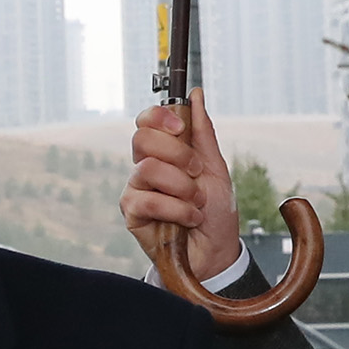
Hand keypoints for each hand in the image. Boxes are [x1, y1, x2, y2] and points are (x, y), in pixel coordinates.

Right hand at [120, 96, 240, 279]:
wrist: (216, 253)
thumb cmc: (215, 213)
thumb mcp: (216, 168)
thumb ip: (202, 133)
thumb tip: (195, 96)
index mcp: (164, 153)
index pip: (146, 122)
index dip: (159, 117)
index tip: (180, 128)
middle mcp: (145, 168)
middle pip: (141, 139)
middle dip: (177, 153)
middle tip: (197, 172)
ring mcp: (136, 190)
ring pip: (147, 169)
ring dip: (182, 187)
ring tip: (197, 203)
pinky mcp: (132, 214)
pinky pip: (147, 200)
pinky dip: (176, 209)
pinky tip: (189, 219)